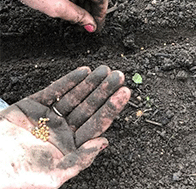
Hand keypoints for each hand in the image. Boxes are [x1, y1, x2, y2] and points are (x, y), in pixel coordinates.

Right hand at [0, 65, 129, 187]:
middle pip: (89, 107)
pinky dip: (69, 81)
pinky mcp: (34, 105)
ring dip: (90, 83)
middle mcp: (64, 130)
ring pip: (75, 96)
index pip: (97, 124)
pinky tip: (83, 72)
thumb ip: (80, 159)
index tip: (124, 94)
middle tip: (119, 76)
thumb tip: (104, 142)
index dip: (111, 108)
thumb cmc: (18, 176)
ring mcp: (50, 116)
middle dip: (104, 91)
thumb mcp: (53, 175)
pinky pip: (55, 90)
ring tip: (105, 70)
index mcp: (72, 146)